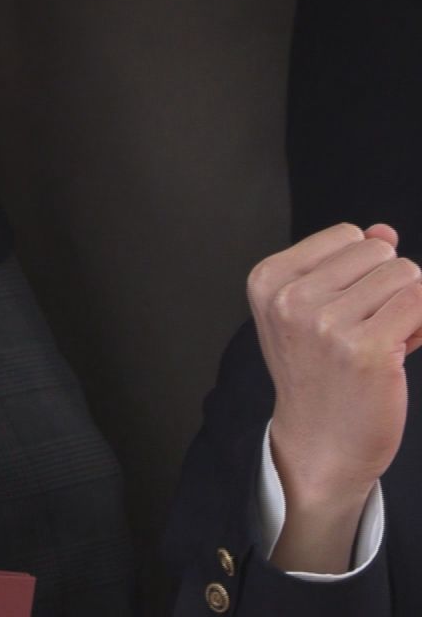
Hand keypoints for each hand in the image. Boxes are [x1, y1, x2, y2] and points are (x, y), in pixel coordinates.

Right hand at [248, 223, 421, 572]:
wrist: (321, 444)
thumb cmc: (320, 375)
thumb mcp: (311, 311)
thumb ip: (346, 264)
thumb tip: (385, 230)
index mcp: (268, 280)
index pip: (348, 235)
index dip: (362, 270)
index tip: (349, 306)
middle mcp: (291, 298)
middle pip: (380, 252)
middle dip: (388, 286)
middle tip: (369, 326)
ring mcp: (327, 325)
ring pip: (407, 275)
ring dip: (408, 306)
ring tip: (385, 340)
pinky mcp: (369, 349)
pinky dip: (421, 324)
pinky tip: (401, 350)